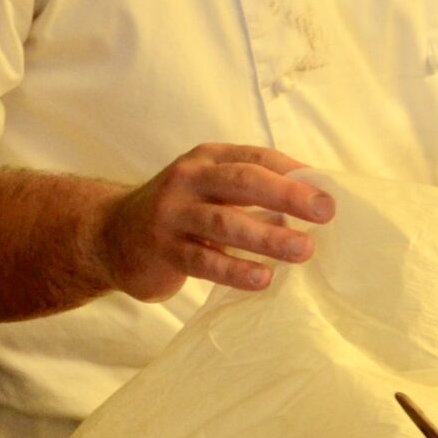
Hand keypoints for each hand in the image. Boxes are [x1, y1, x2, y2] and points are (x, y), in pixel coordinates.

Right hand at [95, 145, 333, 302]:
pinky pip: (204, 260)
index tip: (327, 196)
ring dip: (268, 236)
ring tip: (303, 251)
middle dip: (286, 195)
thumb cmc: (178, 213)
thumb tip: (314, 203)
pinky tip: (263, 279)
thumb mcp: (210, 190)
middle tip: (324, 213)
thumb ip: (252, 192)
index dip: (293, 174)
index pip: (255, 158)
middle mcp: (189, 179)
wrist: (110, 235)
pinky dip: (235, 269)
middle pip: (242, 181)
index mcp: (207, 159)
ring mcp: (173, 213)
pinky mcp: (163, 249)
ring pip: (225, 222)